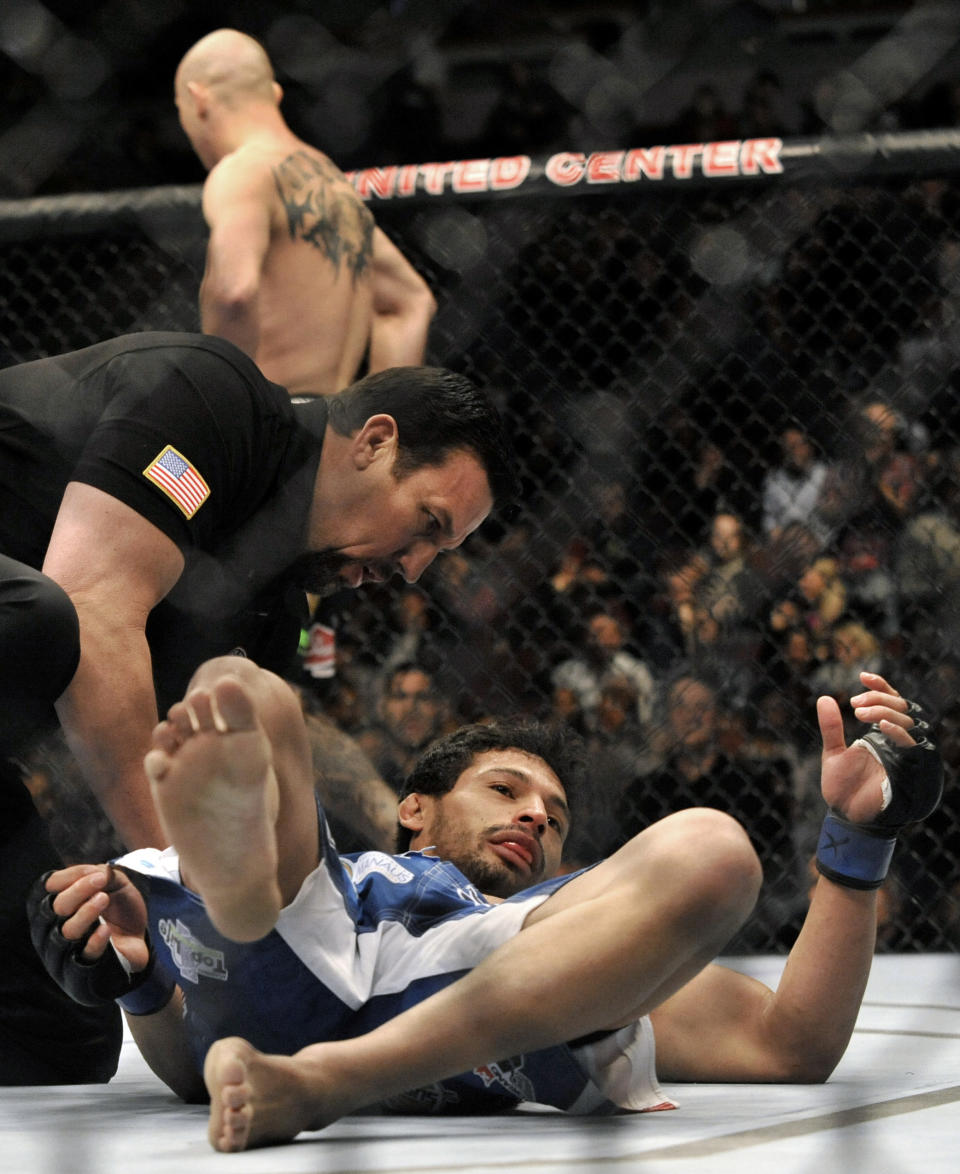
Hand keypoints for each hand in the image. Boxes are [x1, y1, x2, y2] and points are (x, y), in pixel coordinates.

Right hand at [45, 863, 149, 972]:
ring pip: (66, 932)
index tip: (93, 872)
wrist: (140, 938)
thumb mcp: (117, 884)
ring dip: (86, 912)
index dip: (67, 877)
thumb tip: (90, 873)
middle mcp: (55, 928)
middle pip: (55, 909)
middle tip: (101, 880)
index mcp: (58, 905)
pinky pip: (84, 955)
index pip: (48, 889)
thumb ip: (102, 875)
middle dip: (77, 891)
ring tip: (104, 898)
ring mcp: (68, 950)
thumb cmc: (121, 910)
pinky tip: (106, 929)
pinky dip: (95, 940)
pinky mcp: (85, 968)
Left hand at [817, 672, 916, 823]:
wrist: (846, 816)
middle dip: (879, 700)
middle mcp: (897, 743)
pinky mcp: (909, 770)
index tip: (862, 676)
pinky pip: (911, 746)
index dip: (881, 687)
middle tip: (854, 704)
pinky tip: (881, 725)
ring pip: (909, 722)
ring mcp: (904, 756)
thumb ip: (831, 727)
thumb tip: (824, 698)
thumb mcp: (833, 752)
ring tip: (859, 712)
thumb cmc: (843, 788)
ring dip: (885, 711)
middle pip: (902, 708)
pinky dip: (898, 731)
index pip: (891, 703)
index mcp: (883, 736)